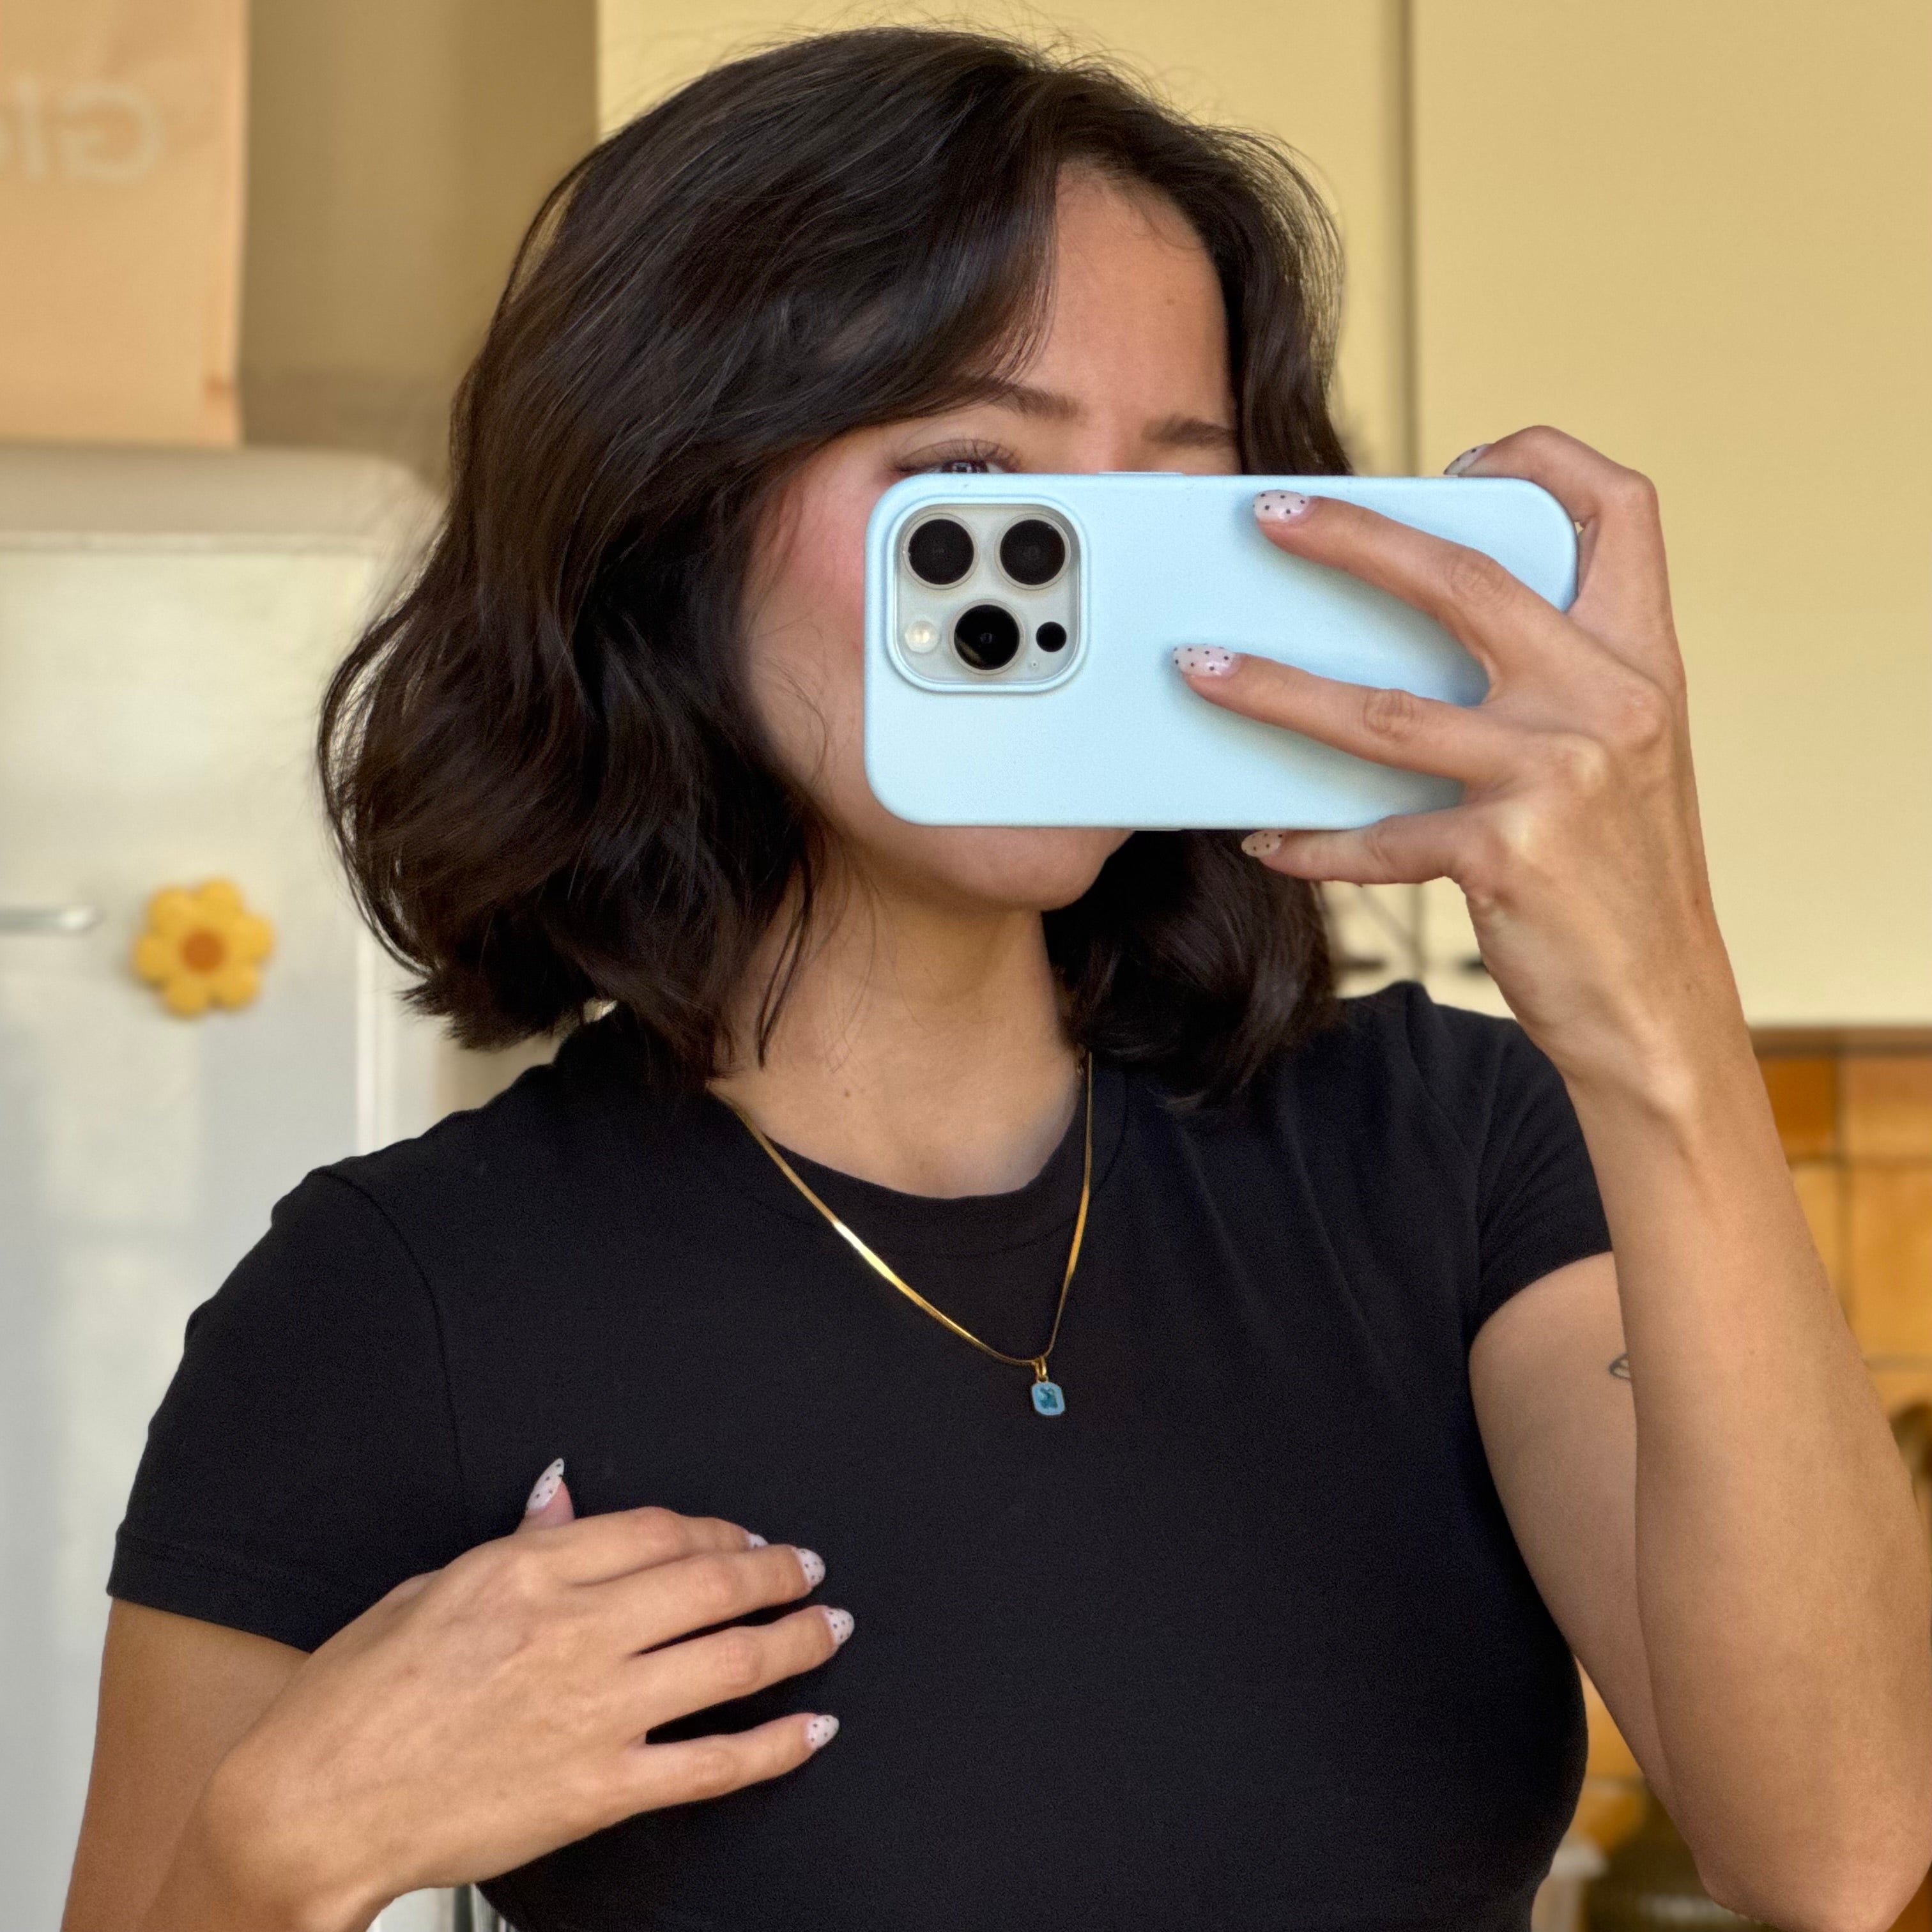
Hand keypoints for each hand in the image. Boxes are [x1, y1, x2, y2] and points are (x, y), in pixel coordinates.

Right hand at [193, 1464, 849, 1931]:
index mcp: (528, 1571)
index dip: (716, 1531)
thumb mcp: (429, 1591)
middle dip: (776, 1572)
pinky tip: (813, 1729)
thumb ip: (516, 1544)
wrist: (310, 1807)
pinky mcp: (599, 1788)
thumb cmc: (351, 1699)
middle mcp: (574, 1630)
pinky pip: (711, 1763)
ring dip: (796, 1640)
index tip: (742, 1538)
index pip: (657, 1531)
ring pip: (729, 1661)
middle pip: (711, 1584)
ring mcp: (594, 1710)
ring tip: (830, 1628)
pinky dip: (774, 1746)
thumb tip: (561, 1495)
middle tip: (811, 1568)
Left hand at [1176, 425, 1743, 1095]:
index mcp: (1644, 661)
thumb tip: (1414, 639)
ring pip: (1383, 712)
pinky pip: (1378, 838)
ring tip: (1202, 668)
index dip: (1545, 457)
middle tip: (1269, 515)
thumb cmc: (1623, 877)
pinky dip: (1314, 839)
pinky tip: (1267, 837)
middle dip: (1353, 538)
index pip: (1624, 509)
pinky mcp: (1507, 856)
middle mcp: (1608, 703)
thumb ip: (1551, 685)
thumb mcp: (1622, 757)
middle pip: (1463, 581)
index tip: (1461, 457)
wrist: (1658, 1005)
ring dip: (1276, 688)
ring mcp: (1558, 777)